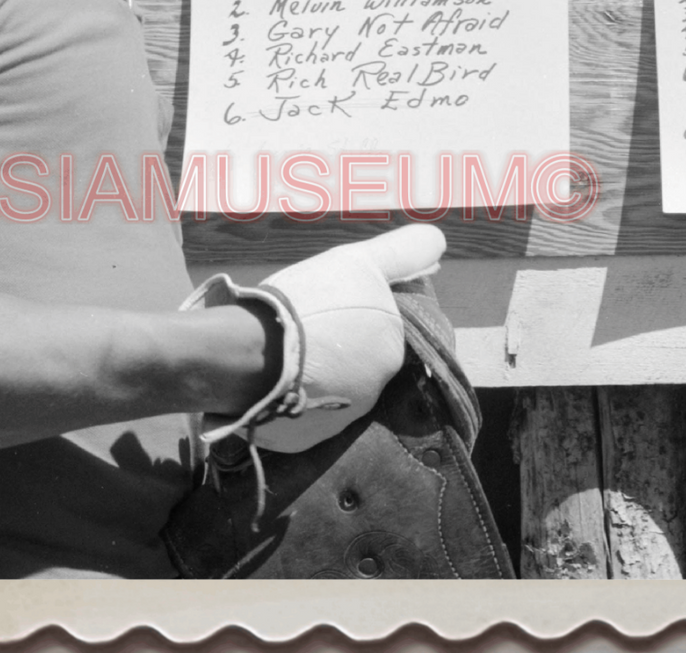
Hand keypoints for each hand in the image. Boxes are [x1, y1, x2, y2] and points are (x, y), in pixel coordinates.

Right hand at [186, 223, 444, 452]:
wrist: (247, 354)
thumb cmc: (308, 302)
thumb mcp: (361, 262)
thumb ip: (403, 253)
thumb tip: (438, 244)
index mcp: (392, 351)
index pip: (384, 331)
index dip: (361, 314)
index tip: (334, 306)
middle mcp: (375, 391)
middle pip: (360, 361)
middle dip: (340, 344)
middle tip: (309, 326)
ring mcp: (340, 420)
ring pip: (334, 387)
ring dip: (318, 371)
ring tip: (288, 350)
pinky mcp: (306, 441)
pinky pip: (306, 413)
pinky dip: (295, 396)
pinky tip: (277, 376)